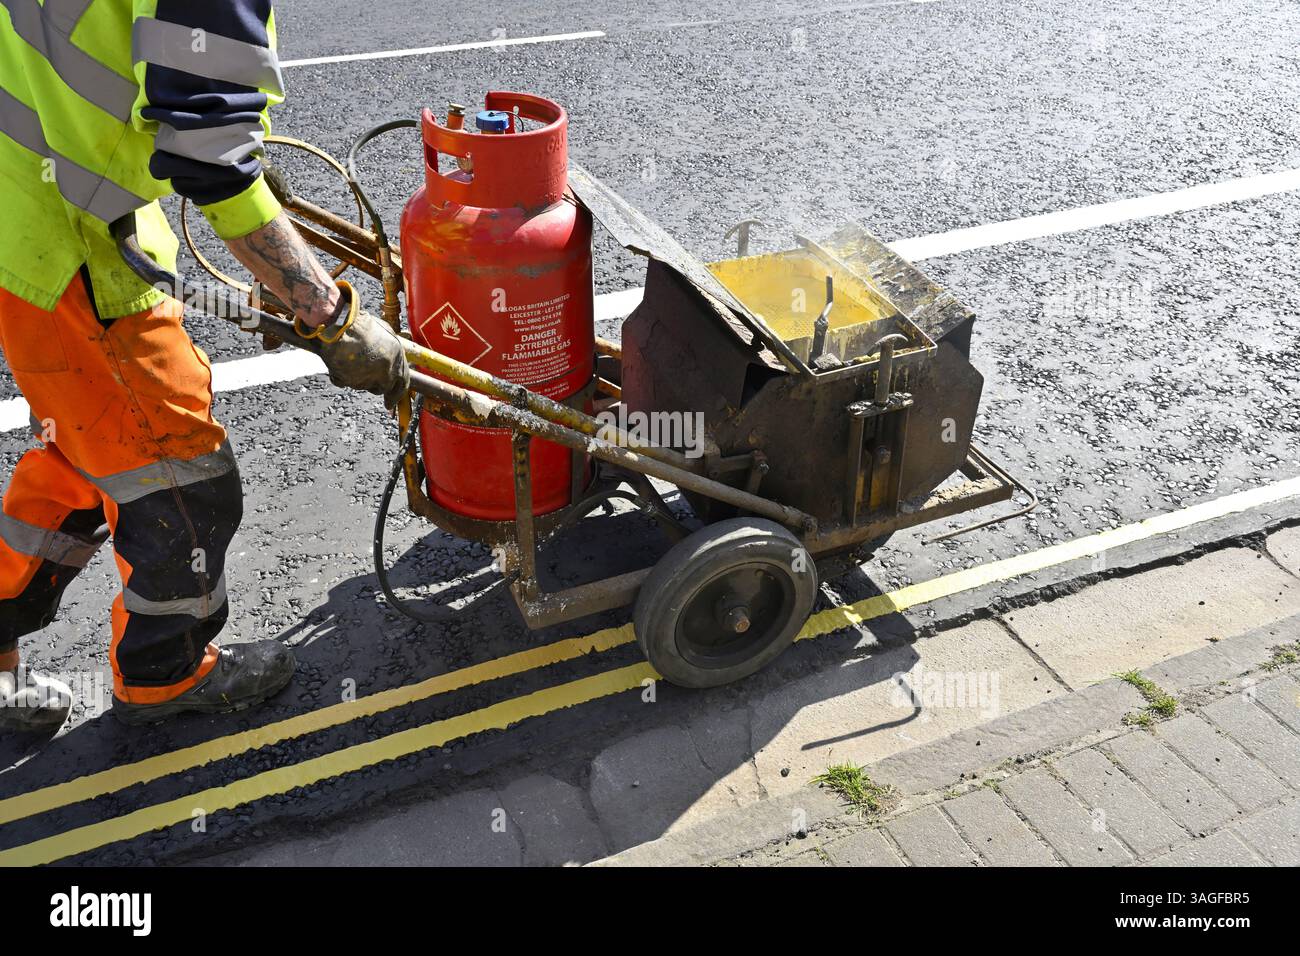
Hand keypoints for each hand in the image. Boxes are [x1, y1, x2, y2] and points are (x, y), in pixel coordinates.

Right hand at [312, 285, 409, 408]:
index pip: (402, 382)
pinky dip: (340, 375)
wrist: (338, 324)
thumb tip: (392, 357)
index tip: (391, 402)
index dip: (397, 393)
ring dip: (358, 376)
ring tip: (351, 357)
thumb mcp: (385, 332)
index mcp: (397, 358)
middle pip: (383, 387)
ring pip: (363, 384)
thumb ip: (391, 348)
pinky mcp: (349, 380)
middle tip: (366, 375)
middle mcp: (385, 371)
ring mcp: (367, 378)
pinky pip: (344, 381)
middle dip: (376, 384)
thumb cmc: (360, 324)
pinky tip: (338, 361)